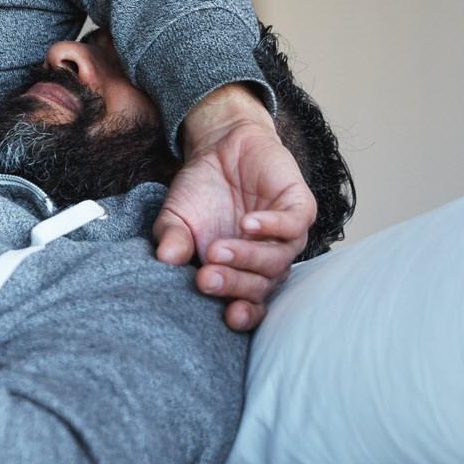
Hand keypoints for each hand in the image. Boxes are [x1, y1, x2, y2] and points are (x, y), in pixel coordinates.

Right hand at [152, 84, 315, 331]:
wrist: (222, 146)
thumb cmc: (200, 190)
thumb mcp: (176, 216)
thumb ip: (172, 239)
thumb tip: (165, 259)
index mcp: (240, 273)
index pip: (250, 305)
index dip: (243, 315)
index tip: (227, 316)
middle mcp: (266, 261)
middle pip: (261, 286)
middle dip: (234, 285)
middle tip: (206, 279)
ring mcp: (285, 236)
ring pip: (278, 259)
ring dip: (247, 258)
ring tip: (217, 249)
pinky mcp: (299, 208)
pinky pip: (293, 225)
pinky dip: (272, 227)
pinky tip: (247, 223)